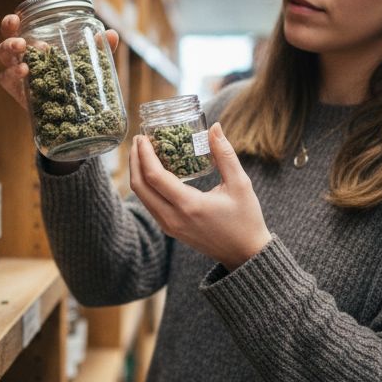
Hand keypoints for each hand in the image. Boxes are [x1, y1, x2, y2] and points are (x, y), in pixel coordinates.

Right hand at [0, 14, 117, 110]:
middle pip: (7, 41)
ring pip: (4, 59)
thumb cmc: (77, 82)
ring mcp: (20, 74)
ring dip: (10, 54)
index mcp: (36, 45)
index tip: (17, 18)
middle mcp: (25, 56)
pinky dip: (13, 75)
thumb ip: (99, 50)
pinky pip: (7, 80)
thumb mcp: (90, 64)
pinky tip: (24, 73)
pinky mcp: (19, 91)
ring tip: (24, 62)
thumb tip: (112, 34)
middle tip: (22, 43)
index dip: (13, 22)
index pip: (20, 29)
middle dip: (9, 38)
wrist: (75, 116)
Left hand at [129, 123, 271, 270]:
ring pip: (141, 197)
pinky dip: (146, 185)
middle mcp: (173, 218)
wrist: (244, 254)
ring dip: (137, 172)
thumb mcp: (240, 184)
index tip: (143, 136)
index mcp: (189, 206)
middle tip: (140, 139)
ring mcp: (169, 226)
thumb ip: (226, 154)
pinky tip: (152, 170)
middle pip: (139, 187)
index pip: (154, 177)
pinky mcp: (170, 229)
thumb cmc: (245, 219)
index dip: (144, 154)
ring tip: (143, 151)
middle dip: (135, 160)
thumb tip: (215, 127)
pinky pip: (149, 204)